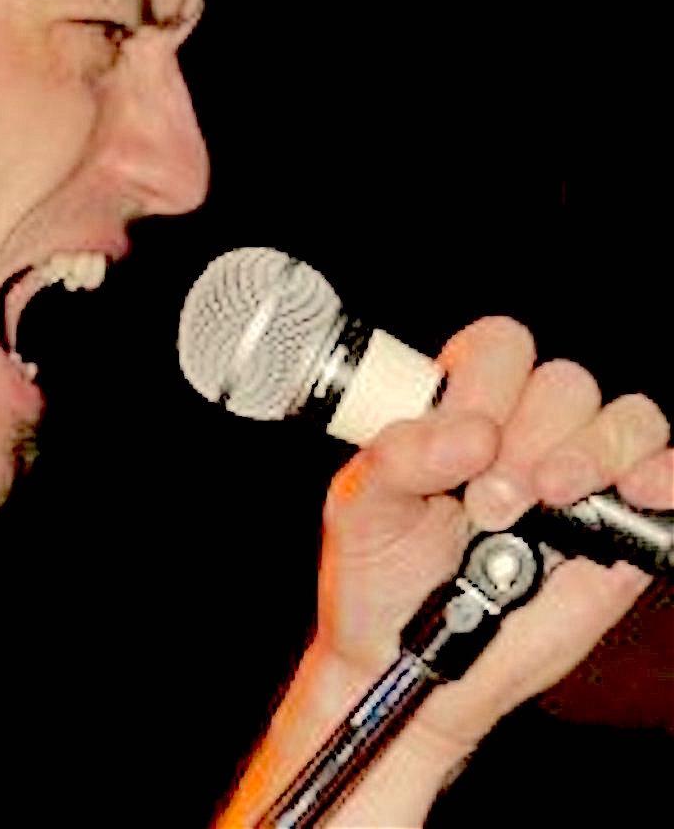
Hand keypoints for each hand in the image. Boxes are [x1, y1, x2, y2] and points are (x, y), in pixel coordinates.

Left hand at [314, 316, 671, 757]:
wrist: (411, 656)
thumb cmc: (378, 569)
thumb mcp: (361, 505)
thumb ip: (397, 456)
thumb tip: (472, 434)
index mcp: (458, 405)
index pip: (498, 347)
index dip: (488, 383)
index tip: (466, 441)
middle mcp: (523, 429)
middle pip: (563, 382)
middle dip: (530, 438)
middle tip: (489, 502)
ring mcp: (578, 475)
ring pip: (626, 417)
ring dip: (592, 452)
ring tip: (548, 501)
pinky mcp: (622, 529)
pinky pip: (666, 477)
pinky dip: (662, 475)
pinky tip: (634, 493)